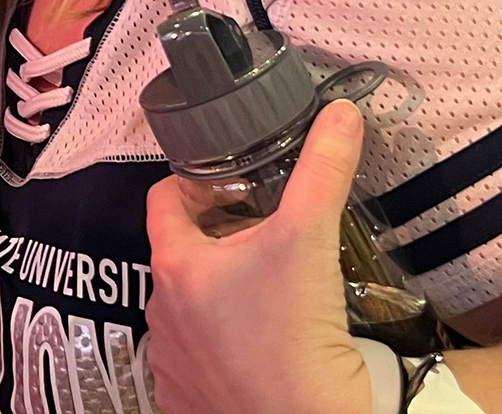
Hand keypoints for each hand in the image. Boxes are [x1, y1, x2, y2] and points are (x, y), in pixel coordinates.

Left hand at [143, 101, 372, 413]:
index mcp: (176, 266)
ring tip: (270, 288)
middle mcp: (160, 314)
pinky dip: (224, 343)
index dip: (196, 182)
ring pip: (191, 308)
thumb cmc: (292, 337)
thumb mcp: (311, 240)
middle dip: (220, 239)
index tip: (233, 183)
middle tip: (266, 231)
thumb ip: (323, 172)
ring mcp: (172, 362)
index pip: (164, 200)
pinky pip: (199, 358)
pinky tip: (263, 342)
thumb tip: (340, 115)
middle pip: (183, 255)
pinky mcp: (189, 399)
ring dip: (222, 294)